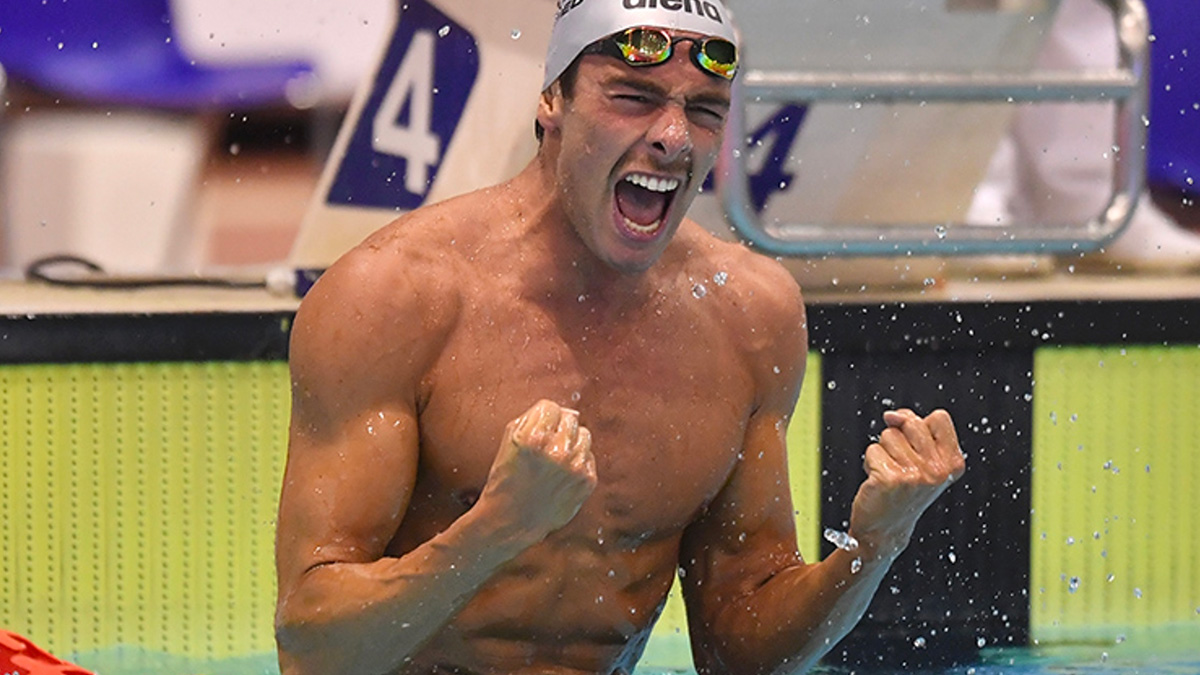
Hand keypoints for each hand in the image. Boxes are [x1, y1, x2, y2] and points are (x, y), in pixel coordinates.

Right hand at [478, 400, 597, 538]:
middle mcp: (557, 451)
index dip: (543, 415)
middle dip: (558, 427)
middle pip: (570, 418)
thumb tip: (562, 410)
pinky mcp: (587, 481)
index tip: (538, 428)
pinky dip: (577, 461)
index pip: (551, 406)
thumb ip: (531, 419)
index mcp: (533, 439)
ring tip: (555, 459)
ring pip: (584, 435)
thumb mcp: (508, 442)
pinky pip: (588, 456)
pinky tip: (562, 474)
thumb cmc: (506, 479)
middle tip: (547, 444)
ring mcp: (575, 467)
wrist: (512, 521)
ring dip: (571, 442)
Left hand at [848, 408, 964, 561]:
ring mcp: (915, 475)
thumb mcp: (923, 459)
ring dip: (883, 452)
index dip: (920, 425)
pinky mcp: (890, 478)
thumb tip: (892, 415)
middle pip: (911, 422)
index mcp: (953, 463)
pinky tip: (878, 482)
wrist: (885, 530)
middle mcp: (938, 470)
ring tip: (889, 473)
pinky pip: (872, 451)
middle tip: (900, 464)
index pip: (939, 417)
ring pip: (888, 435)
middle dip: (899, 438)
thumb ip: (915, 429)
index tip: (915, 446)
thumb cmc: (903, 492)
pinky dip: (870, 463)